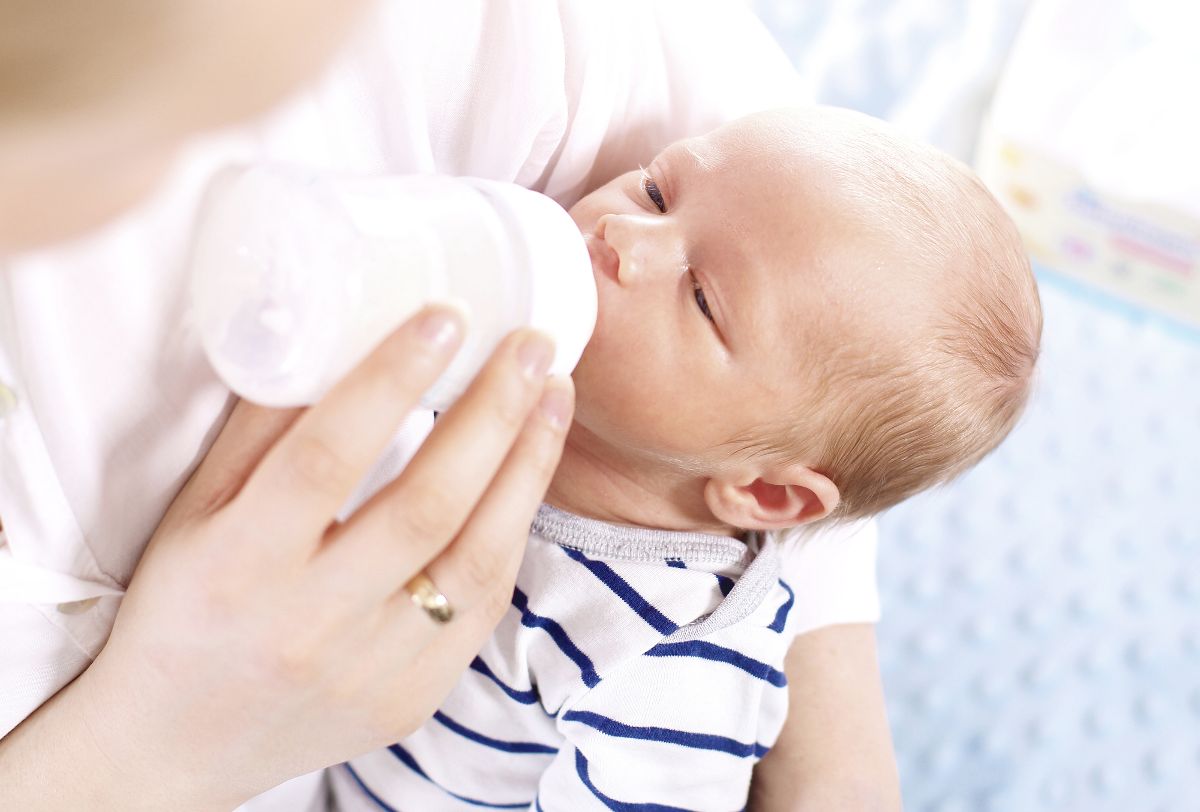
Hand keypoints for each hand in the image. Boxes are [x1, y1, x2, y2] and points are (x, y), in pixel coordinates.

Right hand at [76, 305, 572, 808]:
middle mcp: (309, 623)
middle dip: (493, 414)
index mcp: (239, 564)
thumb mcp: (194, 513)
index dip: (390, 380)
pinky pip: (482, 609)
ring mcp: (369, 670)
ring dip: (527, 469)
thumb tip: (325, 333)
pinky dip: (511, 535)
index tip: (447, 316)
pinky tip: (527, 477)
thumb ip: (260, 429)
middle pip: (425, 506)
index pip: (326, 457)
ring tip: (554, 398)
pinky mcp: (411, 699)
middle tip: (534, 345)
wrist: (177, 744)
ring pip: (476, 561)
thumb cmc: (184, 609)